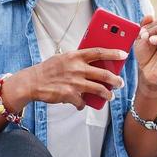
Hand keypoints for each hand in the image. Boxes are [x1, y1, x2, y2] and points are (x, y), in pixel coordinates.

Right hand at [4, 47, 126, 111]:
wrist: (32, 82)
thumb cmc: (48, 70)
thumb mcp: (63, 58)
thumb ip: (78, 59)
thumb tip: (95, 62)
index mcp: (75, 56)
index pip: (98, 52)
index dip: (113, 53)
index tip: (124, 54)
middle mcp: (76, 68)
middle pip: (103, 74)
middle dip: (115, 80)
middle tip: (120, 83)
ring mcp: (74, 82)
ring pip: (99, 89)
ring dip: (107, 94)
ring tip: (110, 96)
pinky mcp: (70, 95)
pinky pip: (83, 102)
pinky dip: (83, 104)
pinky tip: (82, 104)